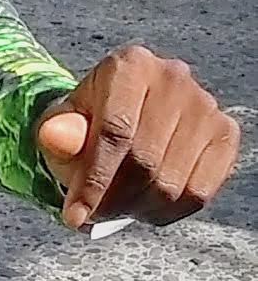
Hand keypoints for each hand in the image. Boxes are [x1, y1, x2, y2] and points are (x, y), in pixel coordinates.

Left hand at [36, 47, 239, 228]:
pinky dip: (167, 212)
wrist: (124, 114)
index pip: (115, 132)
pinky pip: (198, 193)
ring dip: (138, 208)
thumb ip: (58, 132)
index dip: (94, 180)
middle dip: (113, 199)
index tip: (74, 215)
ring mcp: (205, 106)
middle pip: (145, 161)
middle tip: (94, 214)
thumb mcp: (63, 123)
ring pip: (171, 183)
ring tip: (117, 207)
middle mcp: (174, 78)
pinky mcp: (225, 134)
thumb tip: (55, 137)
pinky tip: (146, 207)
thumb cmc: (89, 120)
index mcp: (130, 65)